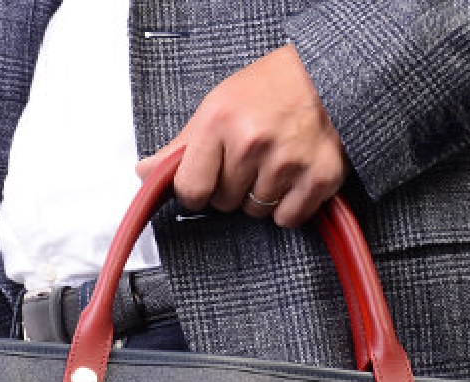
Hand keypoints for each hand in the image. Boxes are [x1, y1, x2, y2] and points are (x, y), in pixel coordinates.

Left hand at [135, 43, 348, 228]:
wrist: (326, 75)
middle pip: (224, 203)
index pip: (190, 190)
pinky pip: (287, 218)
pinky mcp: (319, 178)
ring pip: (256, 212)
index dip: (196, 193)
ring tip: (275, 162)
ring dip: (262, 197)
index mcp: (220, 121)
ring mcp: (287, 161)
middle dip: (234, 188)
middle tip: (251, 158)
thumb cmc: (268, 90)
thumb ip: (181, 146)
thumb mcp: (218, 105)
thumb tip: (144, 173)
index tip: (206, 184)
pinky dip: (289, 206)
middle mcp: (252, 142)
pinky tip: (293, 177)